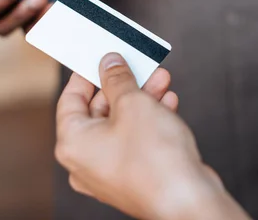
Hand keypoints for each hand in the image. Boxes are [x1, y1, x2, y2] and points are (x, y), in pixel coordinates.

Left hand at [56, 53, 248, 219]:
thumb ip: (118, 78)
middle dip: (124, 84)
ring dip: (142, 98)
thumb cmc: (155, 158)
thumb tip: (109, 63)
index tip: (100, 57)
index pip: (70, 99)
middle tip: (138, 64)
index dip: (86, 74)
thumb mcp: (133, 103)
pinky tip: (168, 102)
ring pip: (121, 124)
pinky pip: (135, 140)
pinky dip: (149, 120)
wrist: (187, 200)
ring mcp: (110, 171)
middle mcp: (86, 161)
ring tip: (161, 80)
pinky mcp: (133, 176)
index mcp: (73, 143)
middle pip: (99, 110)